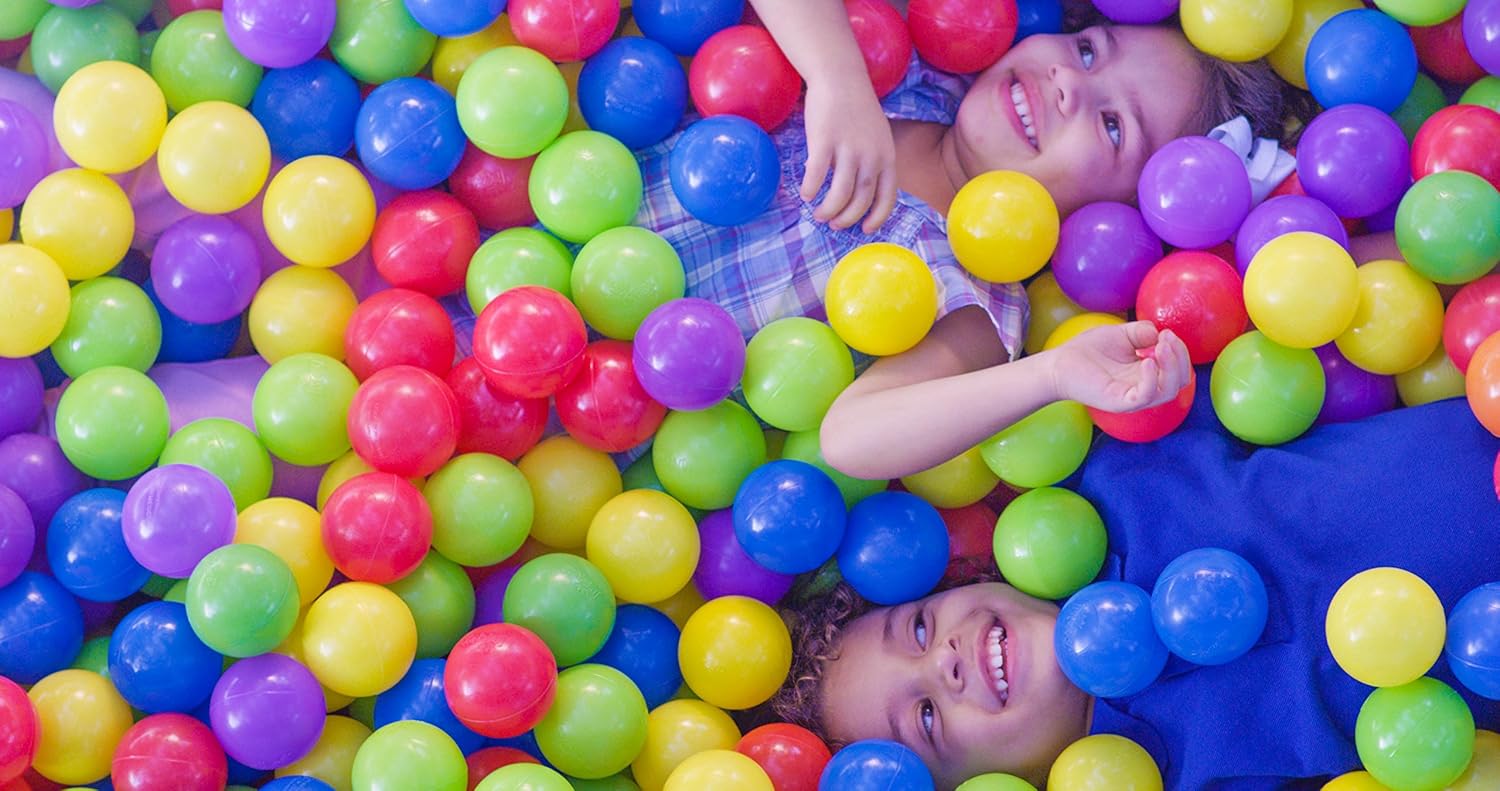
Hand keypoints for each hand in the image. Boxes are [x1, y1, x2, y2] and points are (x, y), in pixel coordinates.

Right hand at [801, 81, 897, 233]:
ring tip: (818, 214)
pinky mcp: (825, 139)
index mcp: (887, 156)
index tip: (865, 229)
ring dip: (829, 209)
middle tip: (834, 223)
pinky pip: (817, 174)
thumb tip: (861, 192)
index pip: (887, 197)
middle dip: (847, 218)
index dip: (877, 218)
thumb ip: (873, 161)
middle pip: (862, 199)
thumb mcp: (877, 136)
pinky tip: (805, 194)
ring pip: (840, 193)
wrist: (841, 76)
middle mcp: (871, 155)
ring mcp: (848, 147)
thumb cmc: (857, 108)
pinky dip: (811, 189)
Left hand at [1048, 321, 1192, 412]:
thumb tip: (1159, 334)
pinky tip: (1145, 360)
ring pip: (1168, 392)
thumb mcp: (1122, 334)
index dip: (1180, 352)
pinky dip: (1151, 379)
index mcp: (1147, 374)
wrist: (1060, 363)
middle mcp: (1144, 388)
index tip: (1167, 333)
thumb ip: (1142, 332)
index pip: (1178, 370)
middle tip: (1166, 338)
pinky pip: (1144, 396)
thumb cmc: (1088, 350)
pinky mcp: (1119, 402)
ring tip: (1160, 346)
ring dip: (1172, 367)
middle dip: (1180, 357)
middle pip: (1180, 382)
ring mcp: (1132, 397)